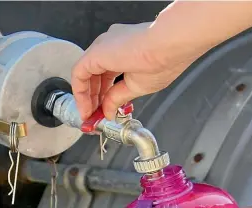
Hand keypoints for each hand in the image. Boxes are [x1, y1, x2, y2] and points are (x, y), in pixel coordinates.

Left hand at [71, 23, 197, 120]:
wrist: (171, 44)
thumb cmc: (164, 59)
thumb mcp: (136, 86)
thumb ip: (118, 98)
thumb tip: (109, 112)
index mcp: (123, 52)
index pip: (105, 77)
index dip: (101, 97)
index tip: (101, 113)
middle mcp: (111, 46)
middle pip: (94, 76)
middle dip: (93, 99)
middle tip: (93, 118)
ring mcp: (103, 47)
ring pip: (85, 74)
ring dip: (86, 98)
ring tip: (90, 116)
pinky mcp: (97, 52)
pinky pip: (79, 73)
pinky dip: (80, 92)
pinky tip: (86, 107)